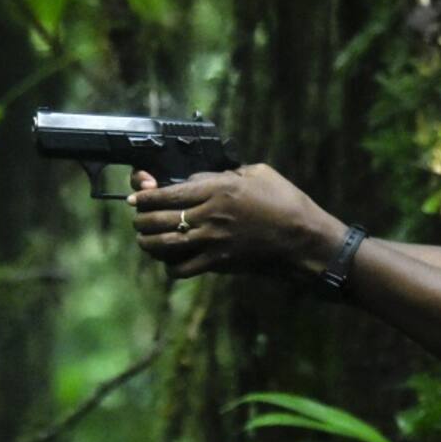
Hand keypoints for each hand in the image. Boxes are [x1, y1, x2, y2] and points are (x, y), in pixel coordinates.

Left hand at [129, 164, 339, 278]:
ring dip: (147, 242)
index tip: (136, 195)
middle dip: (140, 218)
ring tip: (145, 239)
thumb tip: (203, 178)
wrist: (304, 240)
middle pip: (156, 218)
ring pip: (161, 245)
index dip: (145, 194)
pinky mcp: (218, 263)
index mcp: (219, 189)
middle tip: (139, 217)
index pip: (167, 193)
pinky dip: (170, 266)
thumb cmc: (287, 202)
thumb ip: (227, 173)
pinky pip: (181, 269)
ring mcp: (212, 241)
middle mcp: (209, 215)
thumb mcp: (259, 173)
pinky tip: (172, 260)